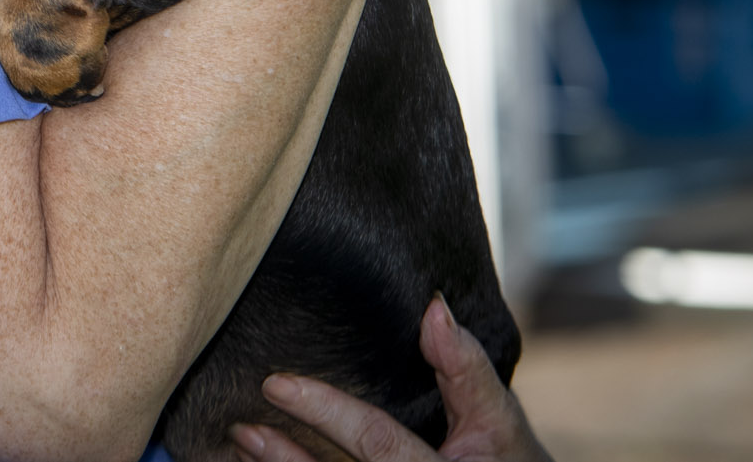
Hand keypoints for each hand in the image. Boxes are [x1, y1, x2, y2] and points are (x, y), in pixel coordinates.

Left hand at [230, 298, 553, 461]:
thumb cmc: (510, 460)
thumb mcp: (501, 418)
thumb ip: (465, 367)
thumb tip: (432, 307)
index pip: (376, 441)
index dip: (325, 412)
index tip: (276, 383)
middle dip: (287, 458)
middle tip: (242, 425)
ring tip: (243, 442)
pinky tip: (260, 461)